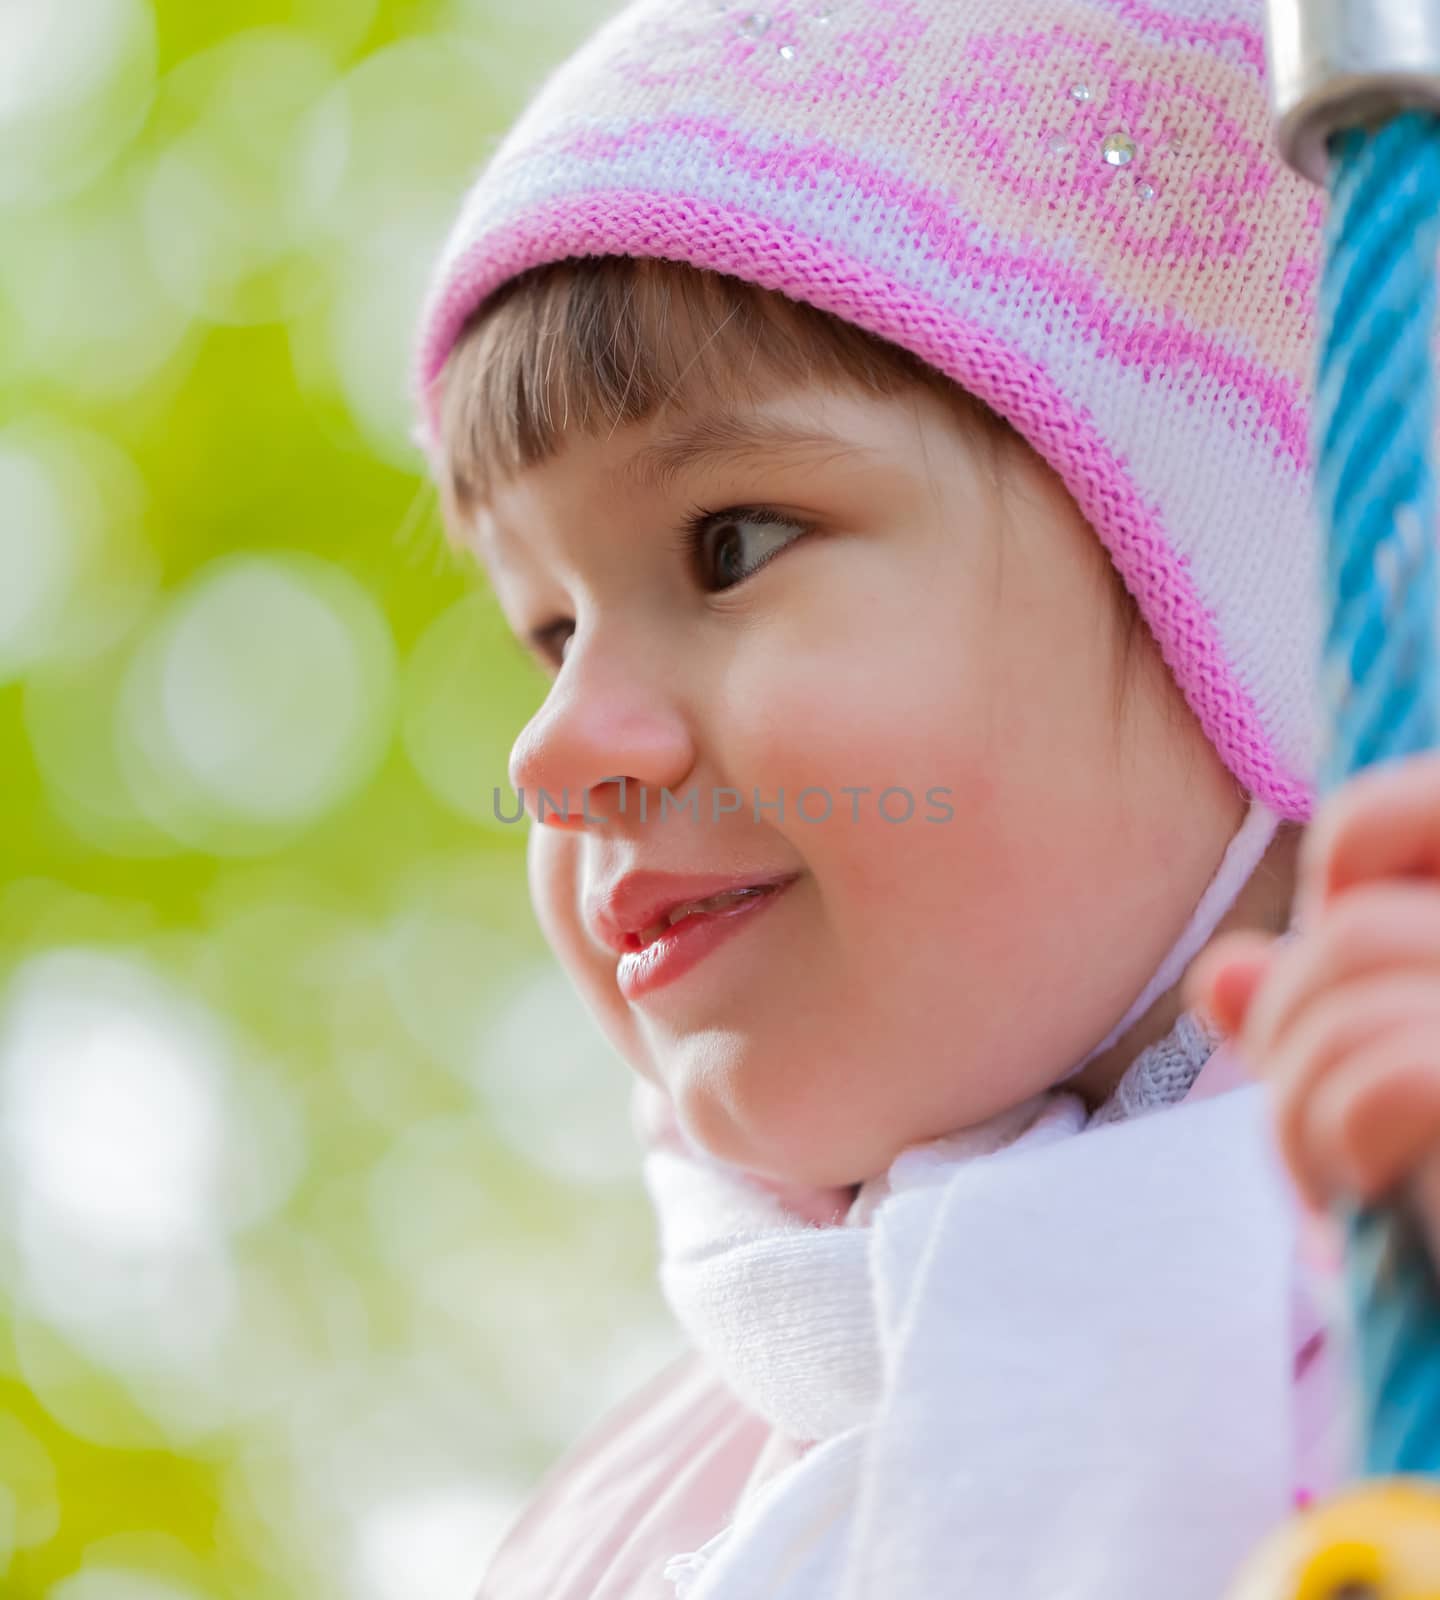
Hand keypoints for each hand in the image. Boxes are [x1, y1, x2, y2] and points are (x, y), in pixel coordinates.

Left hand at [1183, 754, 1439, 1259]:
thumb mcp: (1386, 1087)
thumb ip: (1324, 1015)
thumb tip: (1220, 973)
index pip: (1405, 810)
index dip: (1339, 889)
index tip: (1341, 990)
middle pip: (1352, 918)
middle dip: (1291, 1028)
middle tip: (1322, 1129)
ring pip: (1345, 968)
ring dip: (1296, 1102)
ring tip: (1333, 1182)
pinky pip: (1379, 1071)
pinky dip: (1329, 1143)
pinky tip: (1357, 1210)